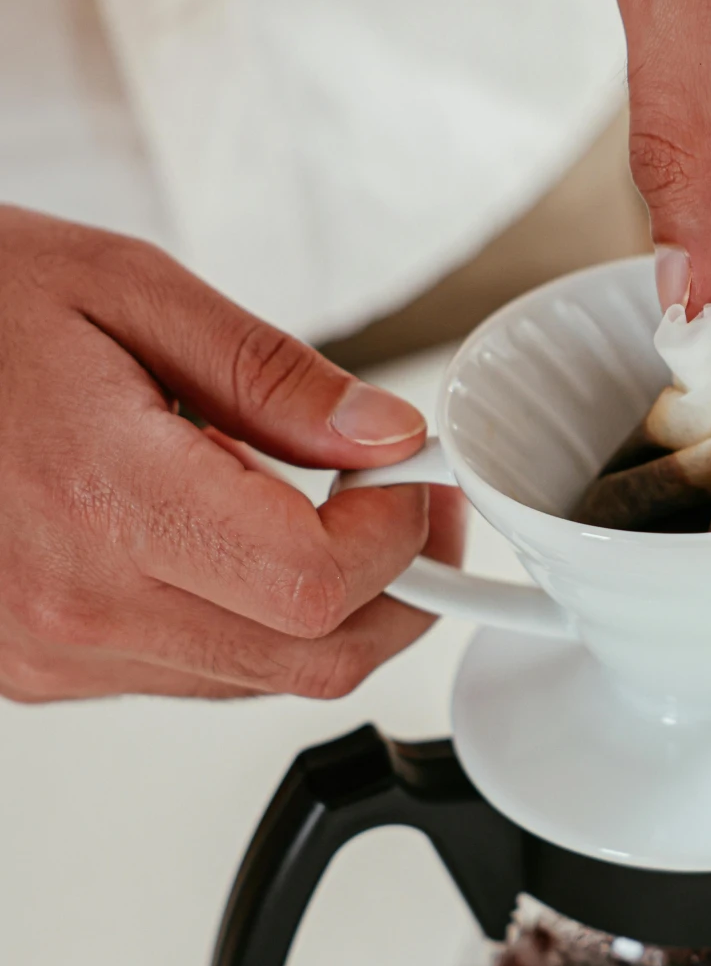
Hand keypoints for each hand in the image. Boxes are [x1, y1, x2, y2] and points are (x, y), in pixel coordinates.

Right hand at [0, 210, 463, 701]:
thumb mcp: (123, 285)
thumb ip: (270, 374)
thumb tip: (385, 436)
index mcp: (104, 499)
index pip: (317, 584)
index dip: (399, 537)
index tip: (416, 478)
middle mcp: (74, 603)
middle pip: (310, 660)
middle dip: (393, 589)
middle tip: (409, 506)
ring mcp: (48, 653)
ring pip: (255, 679)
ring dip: (319, 609)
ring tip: (309, 503)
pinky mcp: (33, 671)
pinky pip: (185, 674)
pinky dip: (239, 619)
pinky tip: (222, 536)